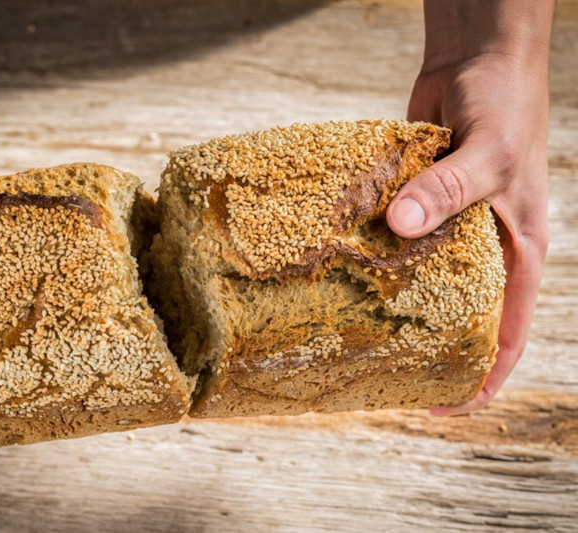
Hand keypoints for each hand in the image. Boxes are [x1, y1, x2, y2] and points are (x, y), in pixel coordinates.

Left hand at [386, 1, 553, 415]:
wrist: (476, 63)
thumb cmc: (505, 107)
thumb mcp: (490, 153)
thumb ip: (448, 191)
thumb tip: (399, 228)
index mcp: (514, 253)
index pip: (505, 334)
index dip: (481, 376)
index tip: (444, 407)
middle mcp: (478, 247)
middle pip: (453, 313)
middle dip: (424, 346)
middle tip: (377, 372)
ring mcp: (441, 226)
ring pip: (415, 277)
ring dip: (388, 299)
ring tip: (346, 329)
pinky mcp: (411, 203)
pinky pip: (389, 237)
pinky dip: (368, 251)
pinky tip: (334, 267)